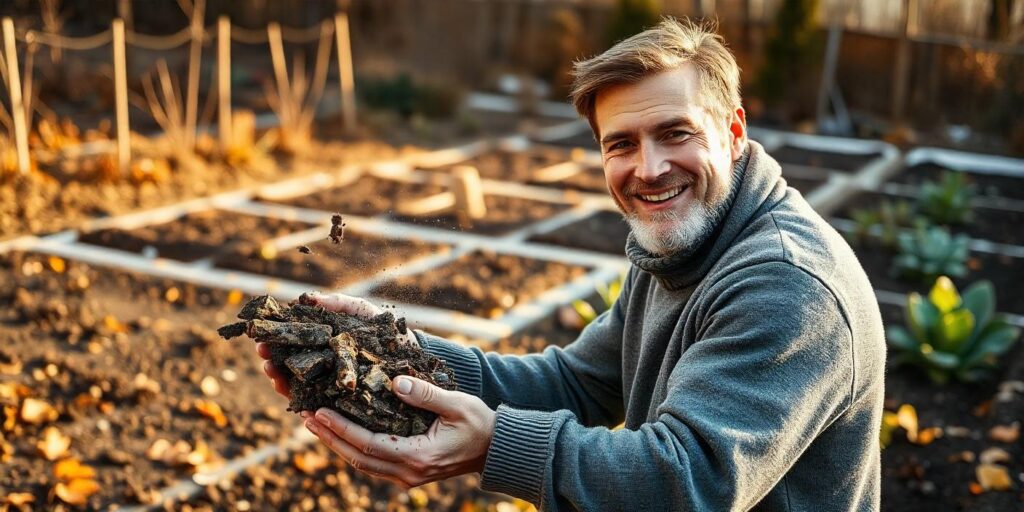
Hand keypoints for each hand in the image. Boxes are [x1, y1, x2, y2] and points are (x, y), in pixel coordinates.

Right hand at [256, 292, 418, 397]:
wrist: (413, 353)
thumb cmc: (386, 331)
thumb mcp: (362, 312)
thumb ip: (338, 304)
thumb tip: (308, 298)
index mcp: (322, 348)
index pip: (291, 348)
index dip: (274, 344)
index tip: (260, 338)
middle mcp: (322, 370)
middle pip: (289, 369)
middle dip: (272, 362)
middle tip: (263, 354)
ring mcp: (331, 389)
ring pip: (299, 390)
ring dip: (281, 382)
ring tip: (272, 372)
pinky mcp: (344, 405)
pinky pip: (321, 408)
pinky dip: (306, 406)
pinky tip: (297, 404)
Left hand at [304, 375, 495, 488]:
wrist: (497, 450)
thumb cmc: (480, 424)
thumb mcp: (457, 405)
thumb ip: (426, 395)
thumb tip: (395, 382)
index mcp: (418, 457)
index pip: (368, 444)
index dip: (340, 429)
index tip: (318, 412)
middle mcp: (409, 473)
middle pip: (358, 458)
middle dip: (329, 438)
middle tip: (304, 416)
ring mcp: (408, 476)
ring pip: (362, 463)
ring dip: (337, 444)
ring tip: (315, 423)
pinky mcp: (408, 472)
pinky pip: (373, 462)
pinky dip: (353, 447)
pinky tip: (341, 432)